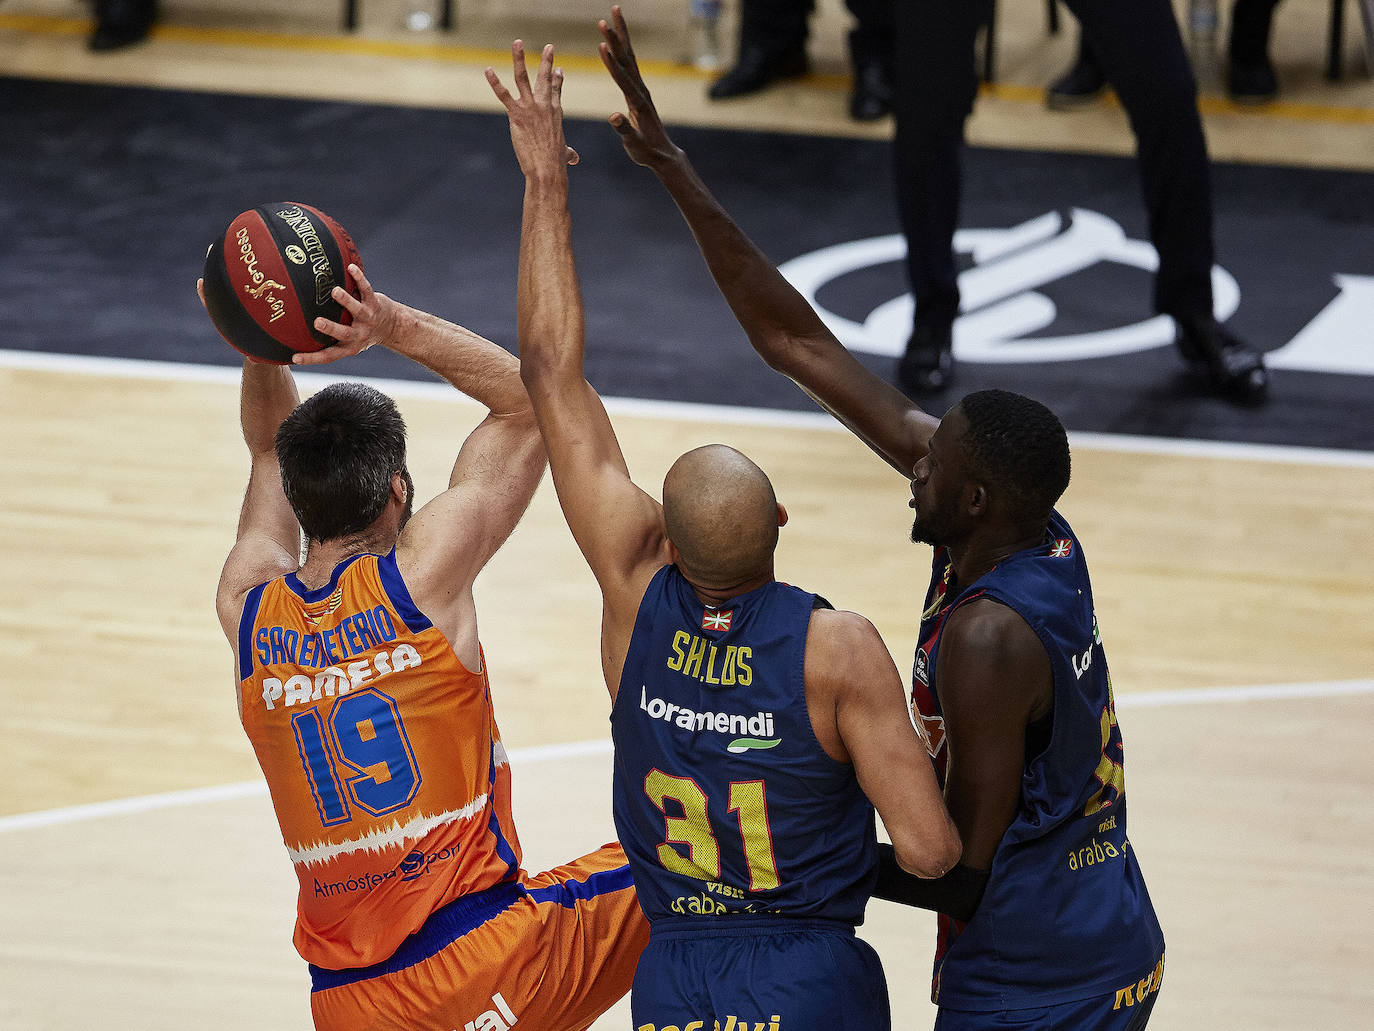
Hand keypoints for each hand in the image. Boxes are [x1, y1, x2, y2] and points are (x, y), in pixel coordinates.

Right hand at [300, 263, 395, 365]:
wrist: (392, 326)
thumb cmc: (359, 331)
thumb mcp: (346, 341)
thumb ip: (327, 339)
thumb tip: (293, 335)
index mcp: (348, 347)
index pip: (328, 356)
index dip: (312, 359)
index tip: (295, 358)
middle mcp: (358, 334)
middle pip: (344, 334)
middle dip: (331, 329)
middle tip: (317, 323)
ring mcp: (367, 318)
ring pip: (357, 309)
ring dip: (346, 300)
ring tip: (334, 291)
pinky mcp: (374, 303)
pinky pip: (366, 289)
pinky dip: (359, 278)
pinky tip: (350, 268)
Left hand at [486, 40, 579, 181]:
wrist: (548, 168)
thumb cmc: (556, 163)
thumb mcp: (564, 154)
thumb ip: (569, 153)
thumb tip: (574, 158)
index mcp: (556, 113)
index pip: (556, 91)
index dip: (557, 79)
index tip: (558, 68)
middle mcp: (544, 106)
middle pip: (545, 78)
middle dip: (547, 61)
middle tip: (549, 47)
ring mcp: (530, 108)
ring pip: (523, 77)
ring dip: (519, 58)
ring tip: (518, 42)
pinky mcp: (517, 114)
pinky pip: (503, 94)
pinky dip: (495, 82)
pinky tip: (488, 70)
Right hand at [598, 6, 680, 168]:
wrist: (662, 154)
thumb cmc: (646, 151)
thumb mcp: (633, 144)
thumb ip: (624, 129)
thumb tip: (613, 116)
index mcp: (637, 102)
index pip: (622, 78)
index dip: (612, 62)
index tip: (602, 45)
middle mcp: (640, 90)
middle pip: (628, 58)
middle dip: (618, 36)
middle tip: (609, 15)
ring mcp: (640, 88)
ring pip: (629, 56)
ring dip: (621, 35)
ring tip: (614, 13)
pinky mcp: (638, 90)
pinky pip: (629, 64)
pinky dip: (622, 49)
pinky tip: (616, 40)